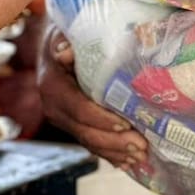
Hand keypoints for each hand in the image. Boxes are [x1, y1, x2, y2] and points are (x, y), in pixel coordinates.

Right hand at [36, 25, 147, 171]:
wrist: (54, 45)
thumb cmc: (65, 36)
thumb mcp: (64, 33)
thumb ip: (64, 41)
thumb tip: (64, 50)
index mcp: (52, 85)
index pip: (78, 108)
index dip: (102, 119)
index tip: (126, 124)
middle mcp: (54, 107)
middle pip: (86, 131)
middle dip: (114, 142)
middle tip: (142, 146)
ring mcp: (62, 119)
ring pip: (89, 142)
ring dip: (115, 152)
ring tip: (141, 156)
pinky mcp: (72, 125)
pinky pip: (90, 143)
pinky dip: (109, 153)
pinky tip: (128, 161)